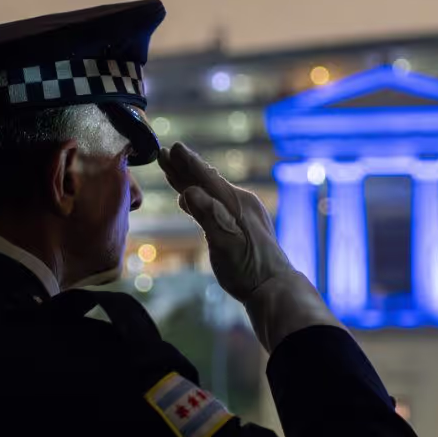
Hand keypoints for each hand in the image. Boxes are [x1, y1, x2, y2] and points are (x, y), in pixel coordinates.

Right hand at [157, 141, 296, 302]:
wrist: (274, 289)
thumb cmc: (248, 269)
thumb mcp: (225, 243)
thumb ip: (207, 216)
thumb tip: (188, 192)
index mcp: (236, 203)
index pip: (206, 178)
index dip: (187, 164)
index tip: (171, 148)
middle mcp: (240, 203)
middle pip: (206, 182)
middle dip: (184, 168)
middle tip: (164, 152)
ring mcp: (242, 214)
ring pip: (210, 192)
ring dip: (190, 181)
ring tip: (173, 170)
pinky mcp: (241, 226)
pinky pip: (216, 204)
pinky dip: (200, 198)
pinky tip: (191, 199)